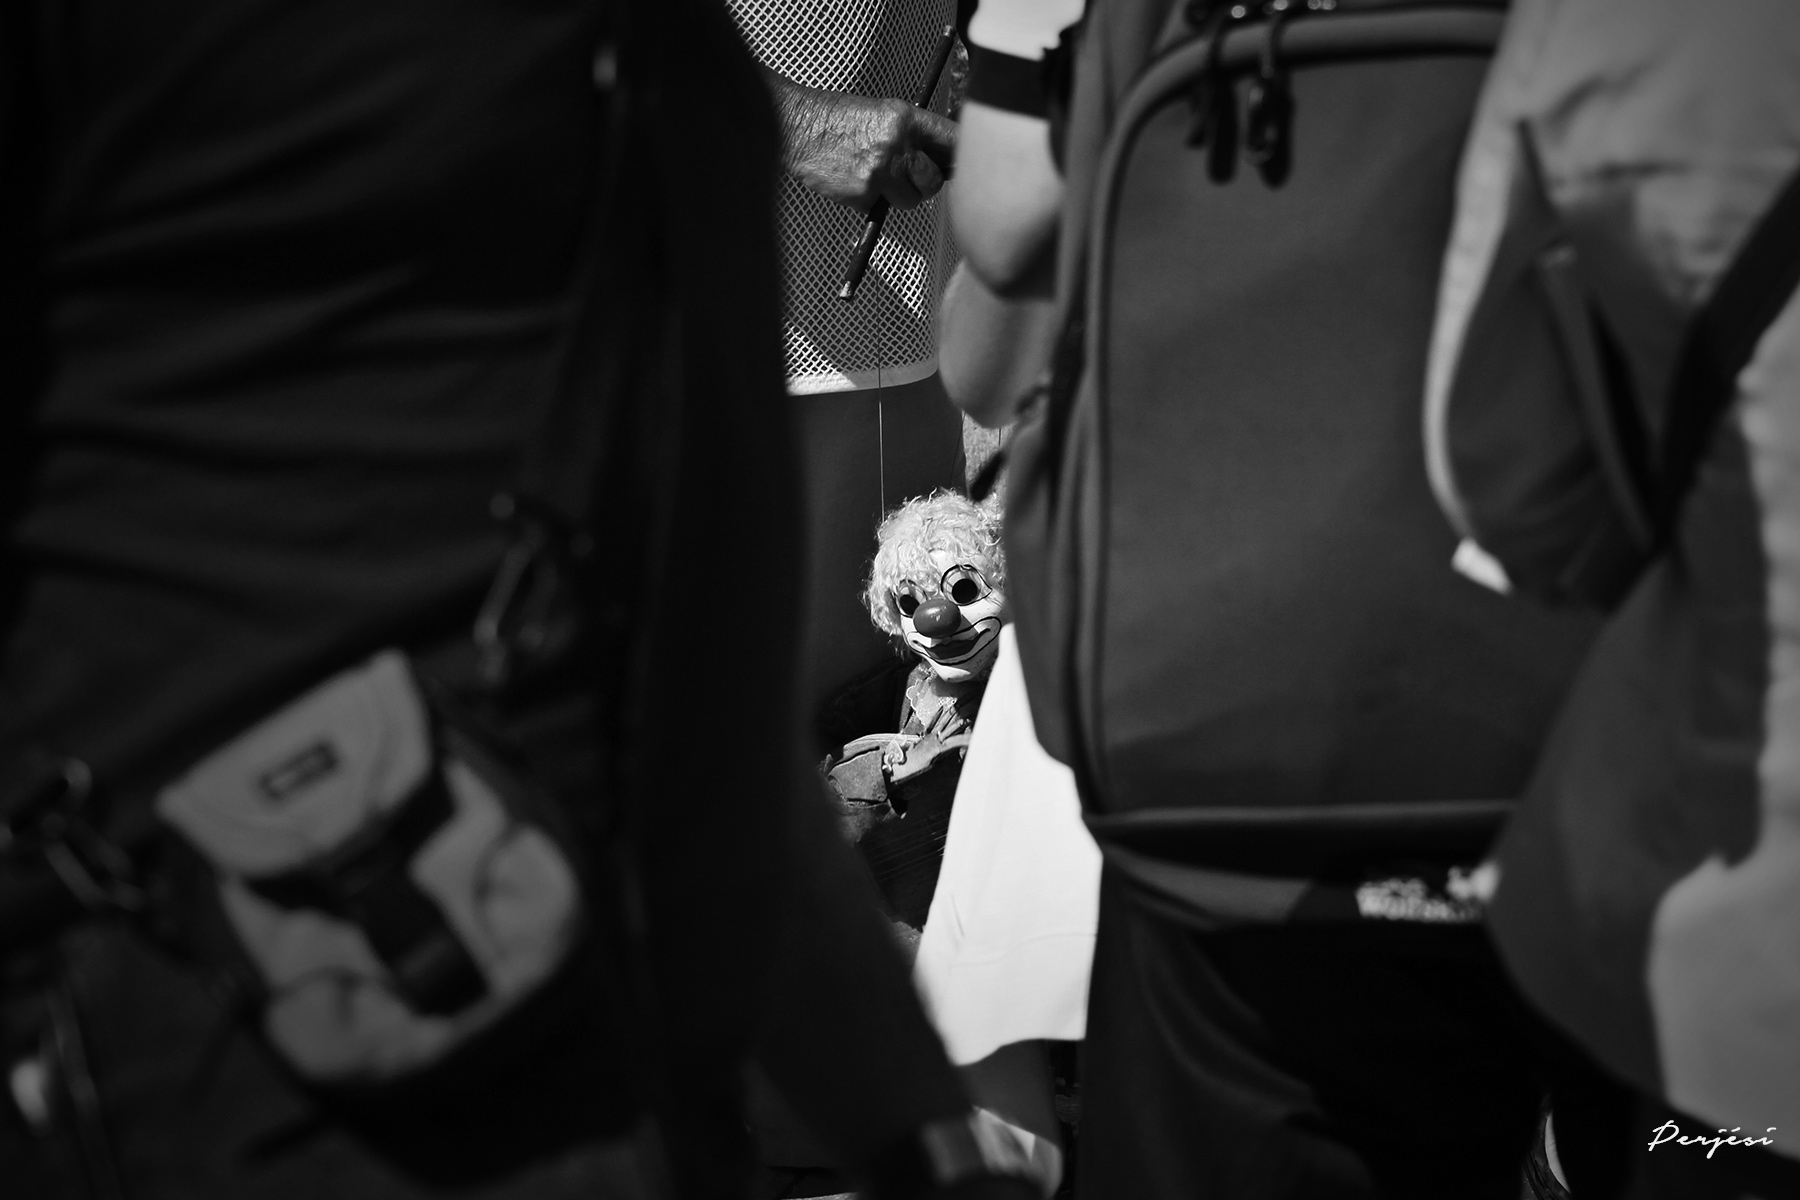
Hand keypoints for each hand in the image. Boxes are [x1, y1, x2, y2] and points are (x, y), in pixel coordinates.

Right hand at [769, 71, 957, 210]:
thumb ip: (913, 136)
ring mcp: (881, 171)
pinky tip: (851, 179)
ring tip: (872, 174)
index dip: (959, 158)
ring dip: (896, 195)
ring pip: (910, 200)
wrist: (798, 126)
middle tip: (902, 176)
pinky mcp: (864, 193)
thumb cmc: (839, 119)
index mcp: (907, 120)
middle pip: (934, 181)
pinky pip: (879, 208)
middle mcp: (898, 144)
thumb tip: (942, 161)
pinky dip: (868, 201)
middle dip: (922, 184)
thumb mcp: (882, 114)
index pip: (952, 141)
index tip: (961, 167)